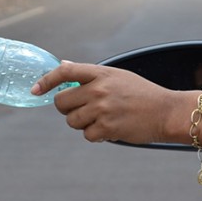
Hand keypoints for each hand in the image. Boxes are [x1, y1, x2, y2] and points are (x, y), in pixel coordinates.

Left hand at [32, 62, 183, 143]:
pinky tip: (110, 129)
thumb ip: (89, 74)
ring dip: (83, 123)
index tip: (35, 90)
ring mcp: (102, 109)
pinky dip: (95, 135)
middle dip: (68, 109)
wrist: (166, 111)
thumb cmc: (142, 93)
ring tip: (102, 119)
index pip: (64, 72)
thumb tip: (64, 65)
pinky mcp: (108, 128)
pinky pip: (87, 135)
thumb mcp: (117, 76)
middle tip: (83, 110)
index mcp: (101, 73)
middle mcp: (99, 90)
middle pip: (62, 102)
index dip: (45, 81)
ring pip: (72, 121)